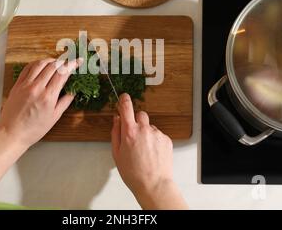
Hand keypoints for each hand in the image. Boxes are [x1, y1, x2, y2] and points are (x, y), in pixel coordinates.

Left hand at [0, 58, 81, 148]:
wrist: (12, 133)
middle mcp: (36, 88)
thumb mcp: (54, 117)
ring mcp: (25, 85)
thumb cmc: (34, 129)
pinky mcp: (17, 85)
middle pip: (52, 66)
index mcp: (48, 97)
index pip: (63, 73)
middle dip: (63, 61)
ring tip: (56, 62)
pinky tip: (41, 65)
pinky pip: (27, 68)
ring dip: (50, 60)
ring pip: (40, 64)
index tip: (78, 61)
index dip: (72, 65)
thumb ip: (65, 101)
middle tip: (69, 61)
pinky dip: (36, 63)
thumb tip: (73, 91)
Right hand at [111, 94, 186, 209]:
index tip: (123, 98)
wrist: (153, 184)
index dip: (124, 100)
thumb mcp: (117, 153)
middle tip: (134, 135)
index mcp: (130, 132)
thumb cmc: (133, 173)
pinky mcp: (166, 139)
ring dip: (146, 133)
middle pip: (140, 114)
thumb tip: (117, 119)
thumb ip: (115, 133)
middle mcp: (144, 129)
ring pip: (149, 126)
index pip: (126, 106)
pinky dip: (154, 140)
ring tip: (144, 150)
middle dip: (136, 121)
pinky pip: (158, 134)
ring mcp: (157, 134)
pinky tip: (152, 153)